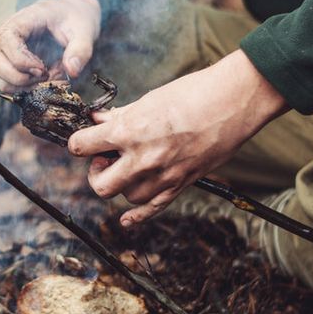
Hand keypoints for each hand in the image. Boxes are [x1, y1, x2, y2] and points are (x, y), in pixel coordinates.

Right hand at [0, 0, 99, 90]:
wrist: (73, 20)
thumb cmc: (75, 20)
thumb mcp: (85, 30)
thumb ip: (81, 49)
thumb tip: (72, 71)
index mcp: (22, 20)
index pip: (5, 39)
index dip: (20, 59)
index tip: (43, 69)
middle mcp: (6, 37)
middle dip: (17, 77)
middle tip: (44, 75)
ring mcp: (6, 53)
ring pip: (0, 79)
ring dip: (26, 87)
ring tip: (50, 76)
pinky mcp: (12, 68)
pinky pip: (11, 87)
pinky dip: (30, 90)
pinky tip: (48, 80)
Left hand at [67, 50, 288, 225]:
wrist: (233, 102)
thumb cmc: (194, 93)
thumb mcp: (149, 99)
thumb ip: (120, 115)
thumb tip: (97, 119)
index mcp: (129, 131)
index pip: (81, 146)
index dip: (79, 142)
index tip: (84, 140)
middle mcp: (142, 159)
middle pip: (100, 184)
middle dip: (97, 172)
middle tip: (106, 158)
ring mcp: (162, 177)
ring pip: (125, 197)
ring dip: (122, 185)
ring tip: (130, 168)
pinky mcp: (180, 185)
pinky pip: (151, 211)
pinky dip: (135, 217)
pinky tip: (126, 219)